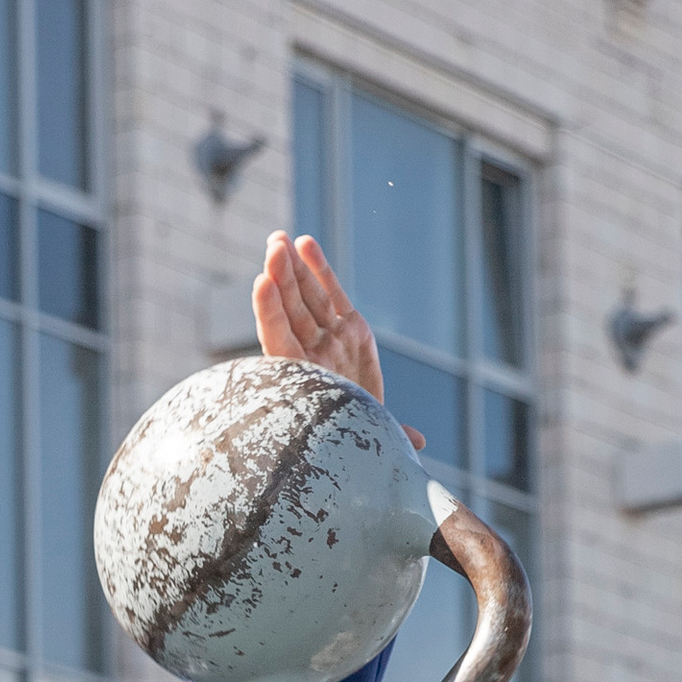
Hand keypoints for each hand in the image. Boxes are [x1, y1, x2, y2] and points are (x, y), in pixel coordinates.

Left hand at [253, 235, 419, 447]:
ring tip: (277, 240)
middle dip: (280, 278)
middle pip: (291, 311)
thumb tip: (419, 441)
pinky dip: (318, 269)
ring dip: (291, 268)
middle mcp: (314, 354)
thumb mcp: (370, 435)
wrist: (363, 433)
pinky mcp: (348, 326)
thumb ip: (390, 434)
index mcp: (305, 378)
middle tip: (271, 248)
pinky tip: (302, 244)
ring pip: (306, 297)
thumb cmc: (360, 438)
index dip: (270, 313)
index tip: (262, 284)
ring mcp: (329, 338)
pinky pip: (329, 293)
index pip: (280, 341)